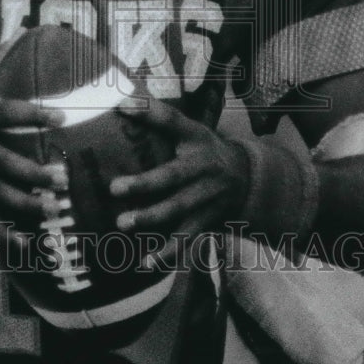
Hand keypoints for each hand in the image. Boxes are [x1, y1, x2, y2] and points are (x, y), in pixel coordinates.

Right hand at [0, 37, 66, 232]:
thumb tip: (24, 30)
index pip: (5, 113)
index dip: (32, 114)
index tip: (62, 116)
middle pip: (2, 162)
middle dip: (32, 172)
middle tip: (62, 176)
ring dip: (26, 204)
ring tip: (54, 207)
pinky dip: (4, 233)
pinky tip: (26, 244)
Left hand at [109, 99, 249, 263]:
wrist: (248, 178)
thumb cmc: (204, 149)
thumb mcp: (191, 129)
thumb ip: (160, 120)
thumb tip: (119, 101)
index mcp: (196, 137)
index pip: (171, 120)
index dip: (148, 111)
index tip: (122, 105)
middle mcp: (203, 166)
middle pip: (172, 176)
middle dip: (144, 184)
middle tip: (114, 188)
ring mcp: (207, 196)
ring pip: (178, 210)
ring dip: (150, 218)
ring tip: (122, 224)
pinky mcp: (208, 220)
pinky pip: (187, 238)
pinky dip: (167, 252)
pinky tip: (146, 262)